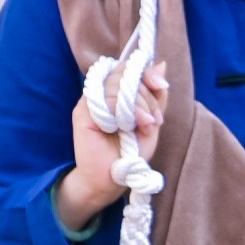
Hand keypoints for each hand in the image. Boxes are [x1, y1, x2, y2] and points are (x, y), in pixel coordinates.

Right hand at [55, 61, 166, 233]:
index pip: (130, 68)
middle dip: (148, 96)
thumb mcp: (152, 121)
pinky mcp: (82, 113)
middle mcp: (103, 93)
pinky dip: (122, 110)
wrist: (113, 179)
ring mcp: (91, 101)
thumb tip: (160, 64)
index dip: (147, 73)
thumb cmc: (132, 152)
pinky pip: (104, 98)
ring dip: (139, 105)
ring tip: (145, 126)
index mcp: (118, 93)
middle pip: (126, 74)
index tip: (161, 87)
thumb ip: (156, 96)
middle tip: (154, 120)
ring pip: (117, 84)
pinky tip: (128, 127)